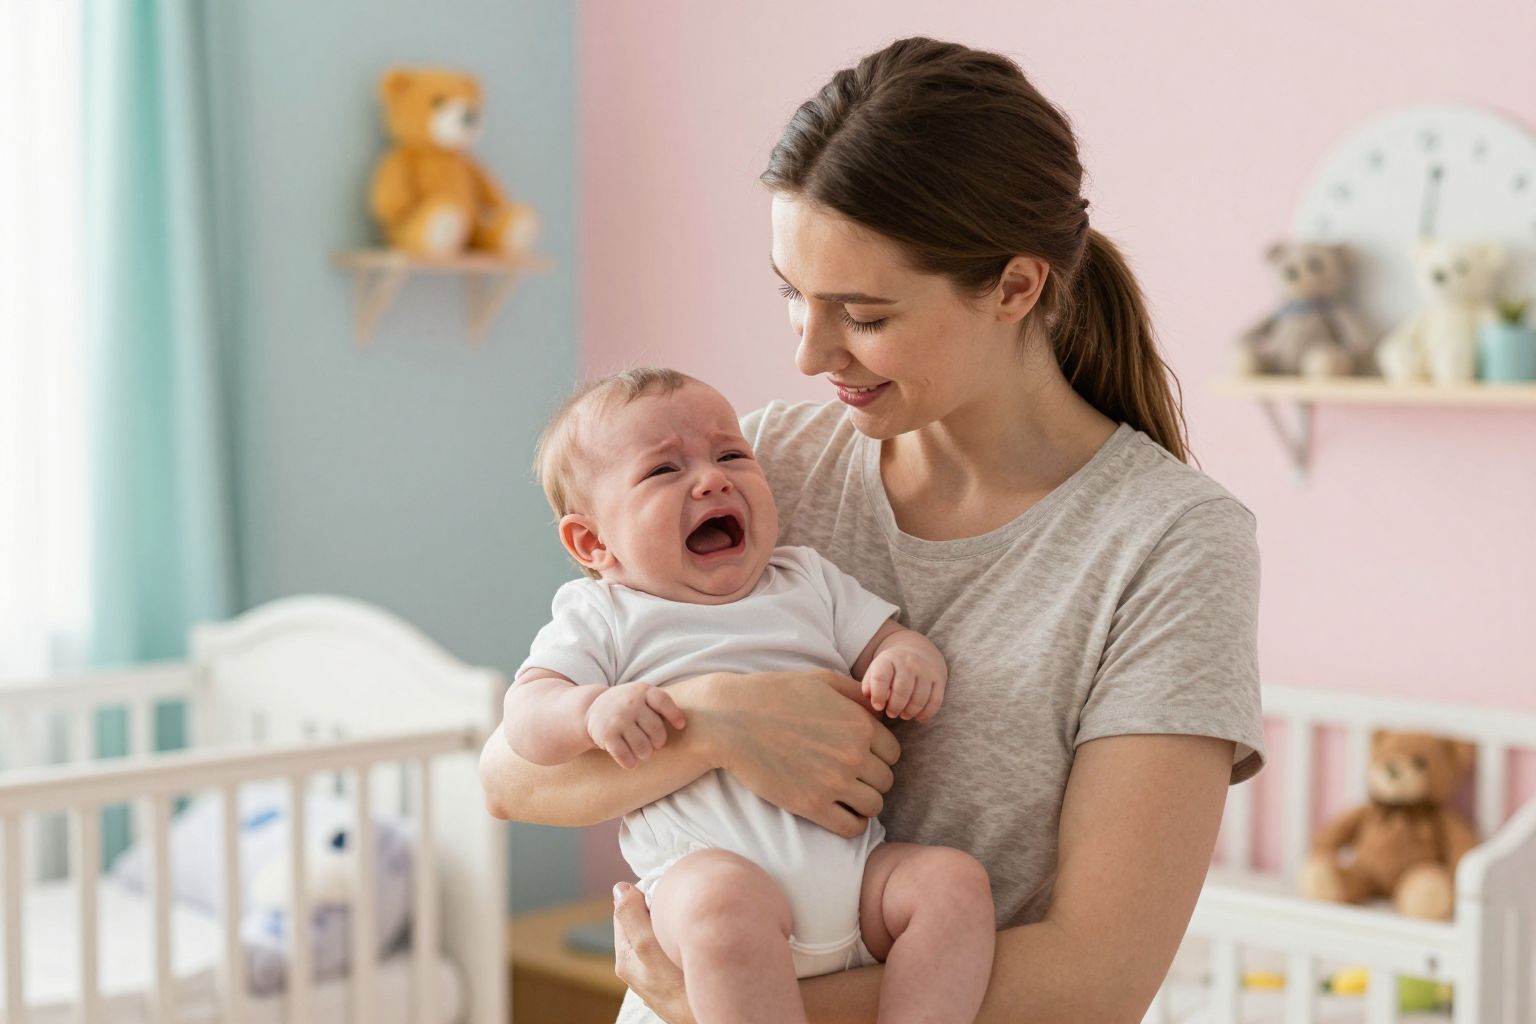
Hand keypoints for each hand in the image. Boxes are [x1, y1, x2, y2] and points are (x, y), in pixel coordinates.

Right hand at [587, 682, 686, 768]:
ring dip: (646, 754)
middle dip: (659, 742)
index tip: (680, 726)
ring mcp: (618, 719)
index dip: (674, 715)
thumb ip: (658, 705)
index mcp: (642, 691)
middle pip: (656, 729)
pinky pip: (625, 756)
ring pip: (643, 746)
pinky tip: (631, 762)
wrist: (592, 708)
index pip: (663, 701)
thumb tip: (682, 726)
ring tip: (644, 753)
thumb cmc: (627, 706)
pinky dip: (630, 762)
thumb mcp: (641, 696)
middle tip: (655, 744)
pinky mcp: (606, 734)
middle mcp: (630, 703)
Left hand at [613, 881, 693, 1023]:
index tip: (668, 889)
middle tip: (682, 902)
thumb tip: (618, 888)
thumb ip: (631, 918)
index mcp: (626, 957)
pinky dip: (680, 936)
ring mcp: (657, 973)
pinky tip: (693, 938)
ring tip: (689, 918)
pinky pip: (672, 947)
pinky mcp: (674, 978)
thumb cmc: (680, 988)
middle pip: (643, 921)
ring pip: (659, 934)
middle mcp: (638, 966)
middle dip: (659, 907)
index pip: (625, 909)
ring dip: (671, 921)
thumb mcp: (649, 947)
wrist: (710, 1017)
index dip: (644, 893)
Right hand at [709, 670, 899, 837]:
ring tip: (847, 795)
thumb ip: (857, 694)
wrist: (731, 719)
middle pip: (886, 780)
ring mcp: (833, 782)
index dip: (879, 754)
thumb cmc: (775, 694)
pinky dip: (852, 823)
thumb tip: (880, 710)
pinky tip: (840, 812)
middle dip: (872, 778)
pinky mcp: (812, 805)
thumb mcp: (822, 680)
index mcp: (859, 724)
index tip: (862, 756)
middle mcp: (853, 755)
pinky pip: (851, 827)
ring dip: (864, 802)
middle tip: (852, 775)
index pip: (893, 752)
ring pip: (874, 805)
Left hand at [863, 644, 946, 721]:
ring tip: (903, 715)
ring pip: (920, 697)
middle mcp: (909, 662)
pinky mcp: (939, 679)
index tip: (878, 707)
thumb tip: (869, 696)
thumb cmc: (891, 669)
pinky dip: (926, 713)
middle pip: (902, 689)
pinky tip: (918, 716)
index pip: (881, 677)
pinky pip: (935, 701)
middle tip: (891, 714)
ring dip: (910, 711)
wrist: (917, 653)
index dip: (878, 695)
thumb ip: (869, 684)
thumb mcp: (876, 670)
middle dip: (895, 706)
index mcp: (889, 659)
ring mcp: (926, 670)